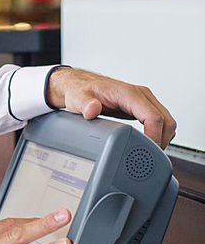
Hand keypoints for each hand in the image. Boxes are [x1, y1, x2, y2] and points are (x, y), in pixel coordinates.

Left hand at [46, 67, 175, 148]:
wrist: (80, 85)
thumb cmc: (81, 91)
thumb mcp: (78, 98)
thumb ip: (85, 104)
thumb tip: (92, 110)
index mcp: (129, 94)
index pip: (154, 116)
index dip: (155, 137)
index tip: (148, 152)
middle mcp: (141, 96)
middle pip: (167, 121)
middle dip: (162, 141)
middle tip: (149, 158)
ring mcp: (144, 102)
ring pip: (167, 122)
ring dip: (162, 139)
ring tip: (148, 154)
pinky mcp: (142, 108)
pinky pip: (159, 123)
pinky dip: (158, 135)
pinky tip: (146, 145)